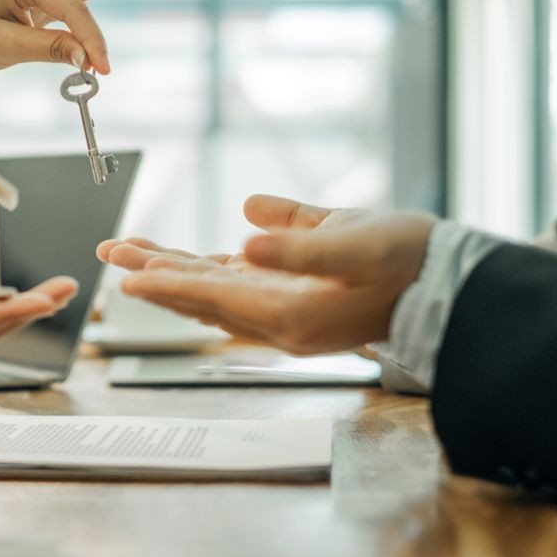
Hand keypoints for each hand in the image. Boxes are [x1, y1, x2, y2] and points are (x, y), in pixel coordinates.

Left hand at [96, 194, 436, 354]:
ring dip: (168, 269)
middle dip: (151, 272)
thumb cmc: (409, 260)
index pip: (211, 297)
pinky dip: (200, 271)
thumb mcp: (356, 243)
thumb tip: (243, 235)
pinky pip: (232, 285)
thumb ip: (300, 242)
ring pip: (210, 290)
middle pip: (199, 295)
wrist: (447, 284)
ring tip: (128, 250)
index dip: (165, 283)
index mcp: (290, 315)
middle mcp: (277, 321)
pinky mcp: (290, 297)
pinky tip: (177, 261)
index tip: (125, 275)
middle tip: (108, 250)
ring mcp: (282, 311)